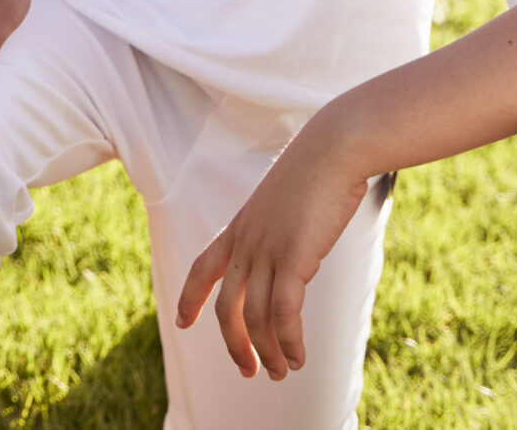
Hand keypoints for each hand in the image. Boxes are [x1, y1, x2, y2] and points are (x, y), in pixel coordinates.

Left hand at [175, 122, 376, 379]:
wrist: (335, 146)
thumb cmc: (320, 166)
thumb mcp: (287, 196)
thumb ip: (280, 223)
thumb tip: (293, 238)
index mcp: (241, 226)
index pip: (202, 267)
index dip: (189, 298)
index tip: (182, 322)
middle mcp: (247, 242)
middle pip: (227, 307)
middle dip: (235, 345)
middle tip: (249, 370)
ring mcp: (267, 250)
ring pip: (255, 317)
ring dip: (267, 351)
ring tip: (282, 371)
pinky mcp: (293, 258)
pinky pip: (284, 313)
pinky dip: (289, 341)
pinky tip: (299, 356)